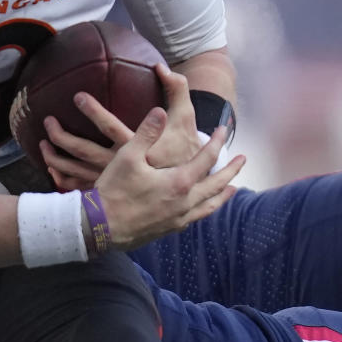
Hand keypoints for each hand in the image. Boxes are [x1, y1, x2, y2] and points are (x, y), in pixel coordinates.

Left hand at [39, 68, 201, 189]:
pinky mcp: (107, 190)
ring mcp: (111, 181)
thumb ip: (177, 89)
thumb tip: (161, 67)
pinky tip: (52, 169)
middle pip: (83, 150)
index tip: (78, 96)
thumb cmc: (183, 145)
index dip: (93, 111)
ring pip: (75, 171)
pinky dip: (62, 179)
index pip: (109, 127)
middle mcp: (120, 166)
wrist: (185, 181)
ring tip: (42, 143)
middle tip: (48, 120)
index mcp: (137, 147)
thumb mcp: (185, 117)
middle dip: (61, 136)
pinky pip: (79, 187)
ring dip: (54, 158)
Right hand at [94, 111, 243, 250]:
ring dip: (223, 194)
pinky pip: (195, 218)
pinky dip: (205, 209)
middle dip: (231, 170)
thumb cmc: (113, 190)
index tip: (222, 130)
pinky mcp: (168, 230)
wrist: (99, 227)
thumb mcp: (128, 156)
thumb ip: (147, 132)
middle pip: (217, 185)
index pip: (207, 158)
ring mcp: (178, 219)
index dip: (216, 142)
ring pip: (209, 205)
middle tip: (242, 160)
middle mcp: (185, 202)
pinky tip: (202, 207)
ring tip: (232, 188)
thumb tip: (160, 111)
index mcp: (179, 182)